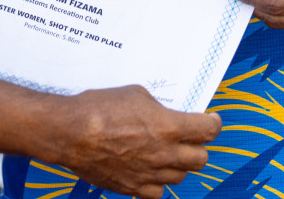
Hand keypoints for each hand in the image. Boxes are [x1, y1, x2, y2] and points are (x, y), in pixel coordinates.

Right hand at [54, 85, 218, 198]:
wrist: (71, 132)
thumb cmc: (99, 108)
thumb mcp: (135, 94)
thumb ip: (158, 108)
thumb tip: (166, 115)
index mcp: (168, 127)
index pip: (208, 130)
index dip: (213, 124)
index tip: (210, 121)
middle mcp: (164, 153)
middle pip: (201, 158)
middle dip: (199, 146)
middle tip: (190, 138)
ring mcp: (150, 174)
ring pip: (181, 176)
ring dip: (179, 165)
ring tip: (167, 154)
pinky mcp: (133, 188)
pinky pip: (158, 192)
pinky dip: (158, 182)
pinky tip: (151, 170)